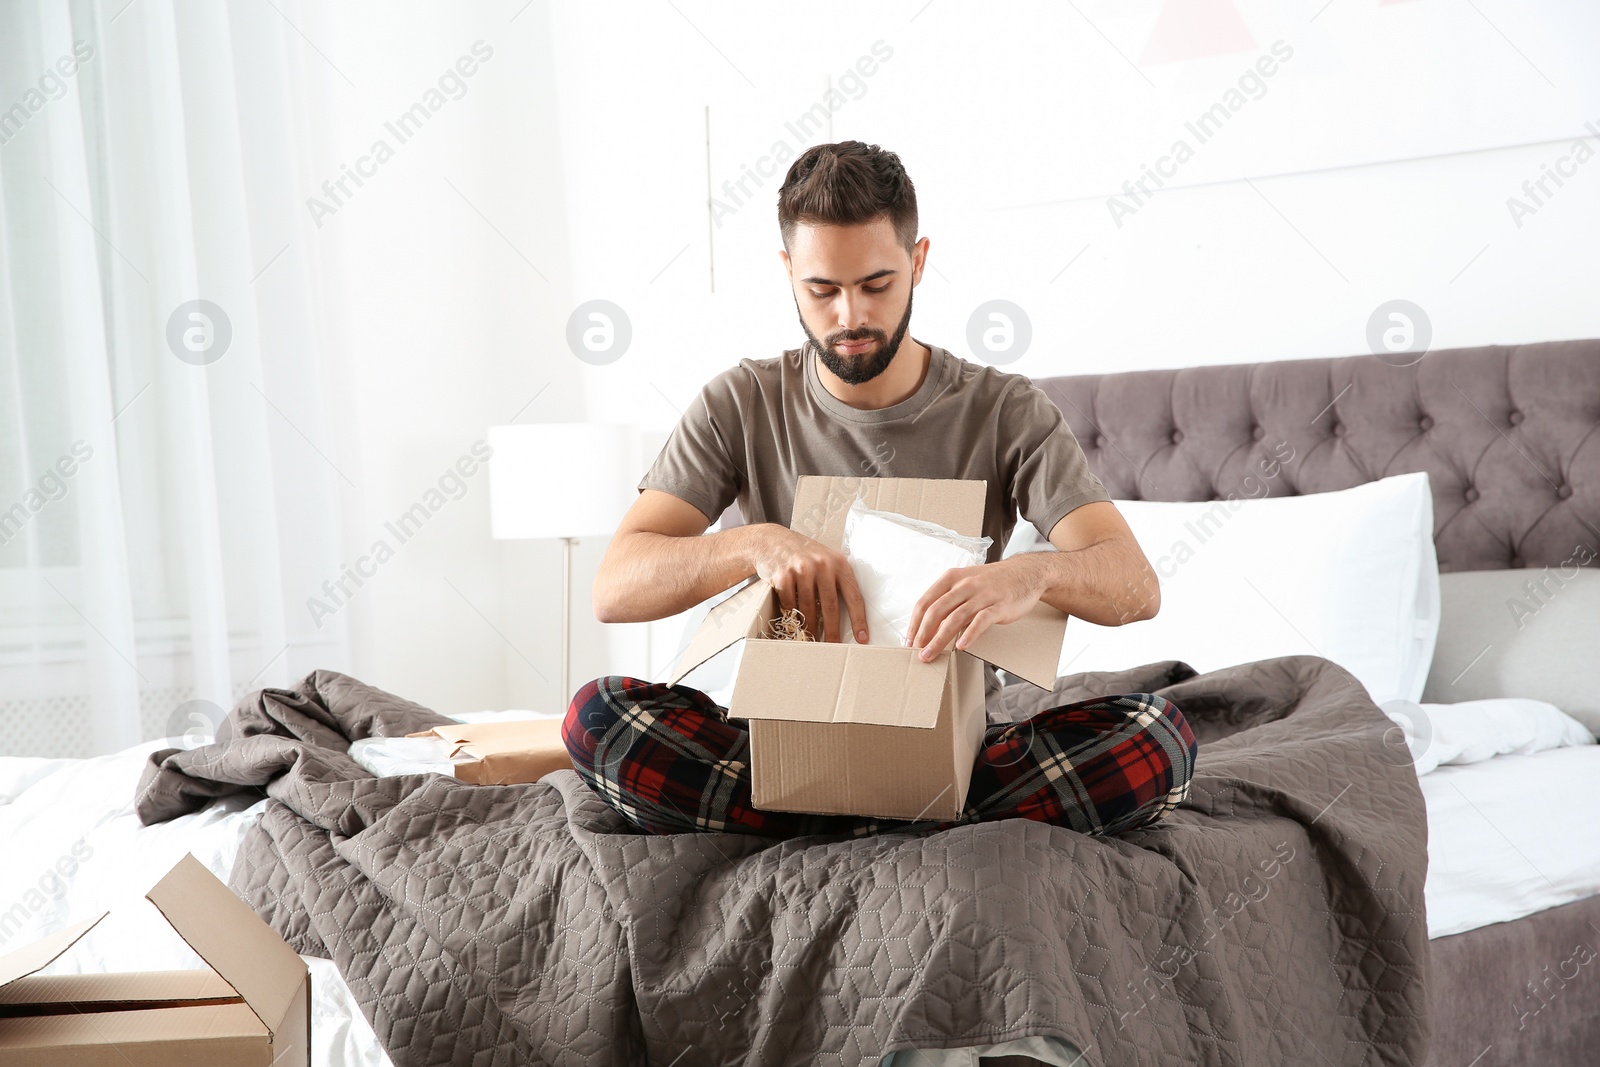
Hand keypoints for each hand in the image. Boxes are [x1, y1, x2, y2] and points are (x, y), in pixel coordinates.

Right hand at [749, 524, 868, 642]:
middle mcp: (822, 565)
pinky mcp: (783, 575)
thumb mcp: (826, 559)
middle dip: (833, 631)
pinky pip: (789, 603)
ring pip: (808, 608)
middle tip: (833, 646)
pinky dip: (791, 614)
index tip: (862, 638)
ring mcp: (801, 569)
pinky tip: (793, 620)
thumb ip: (837, 579)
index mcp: (839, 563)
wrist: (772, 541)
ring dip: (810, 627)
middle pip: (831, 606)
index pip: (853, 596)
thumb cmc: (804, 554)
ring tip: (811, 638)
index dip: (859, 619)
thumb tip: (851, 614)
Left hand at [906, 557, 1043, 661]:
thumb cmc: (993, 581)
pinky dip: (969, 634)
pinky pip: (981, 621)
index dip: (914, 623)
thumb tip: (929, 624)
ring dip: (939, 639)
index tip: (909, 640)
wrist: (1025, 573)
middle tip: (917, 651)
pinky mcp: (999, 606)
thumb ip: (949, 599)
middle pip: (936, 611)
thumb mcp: (966, 582)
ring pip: (955, 618)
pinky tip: (961, 646)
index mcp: (951, 578)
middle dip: (923, 634)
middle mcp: (964, 585)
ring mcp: (982, 595)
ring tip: (931, 654)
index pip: (925, 601)